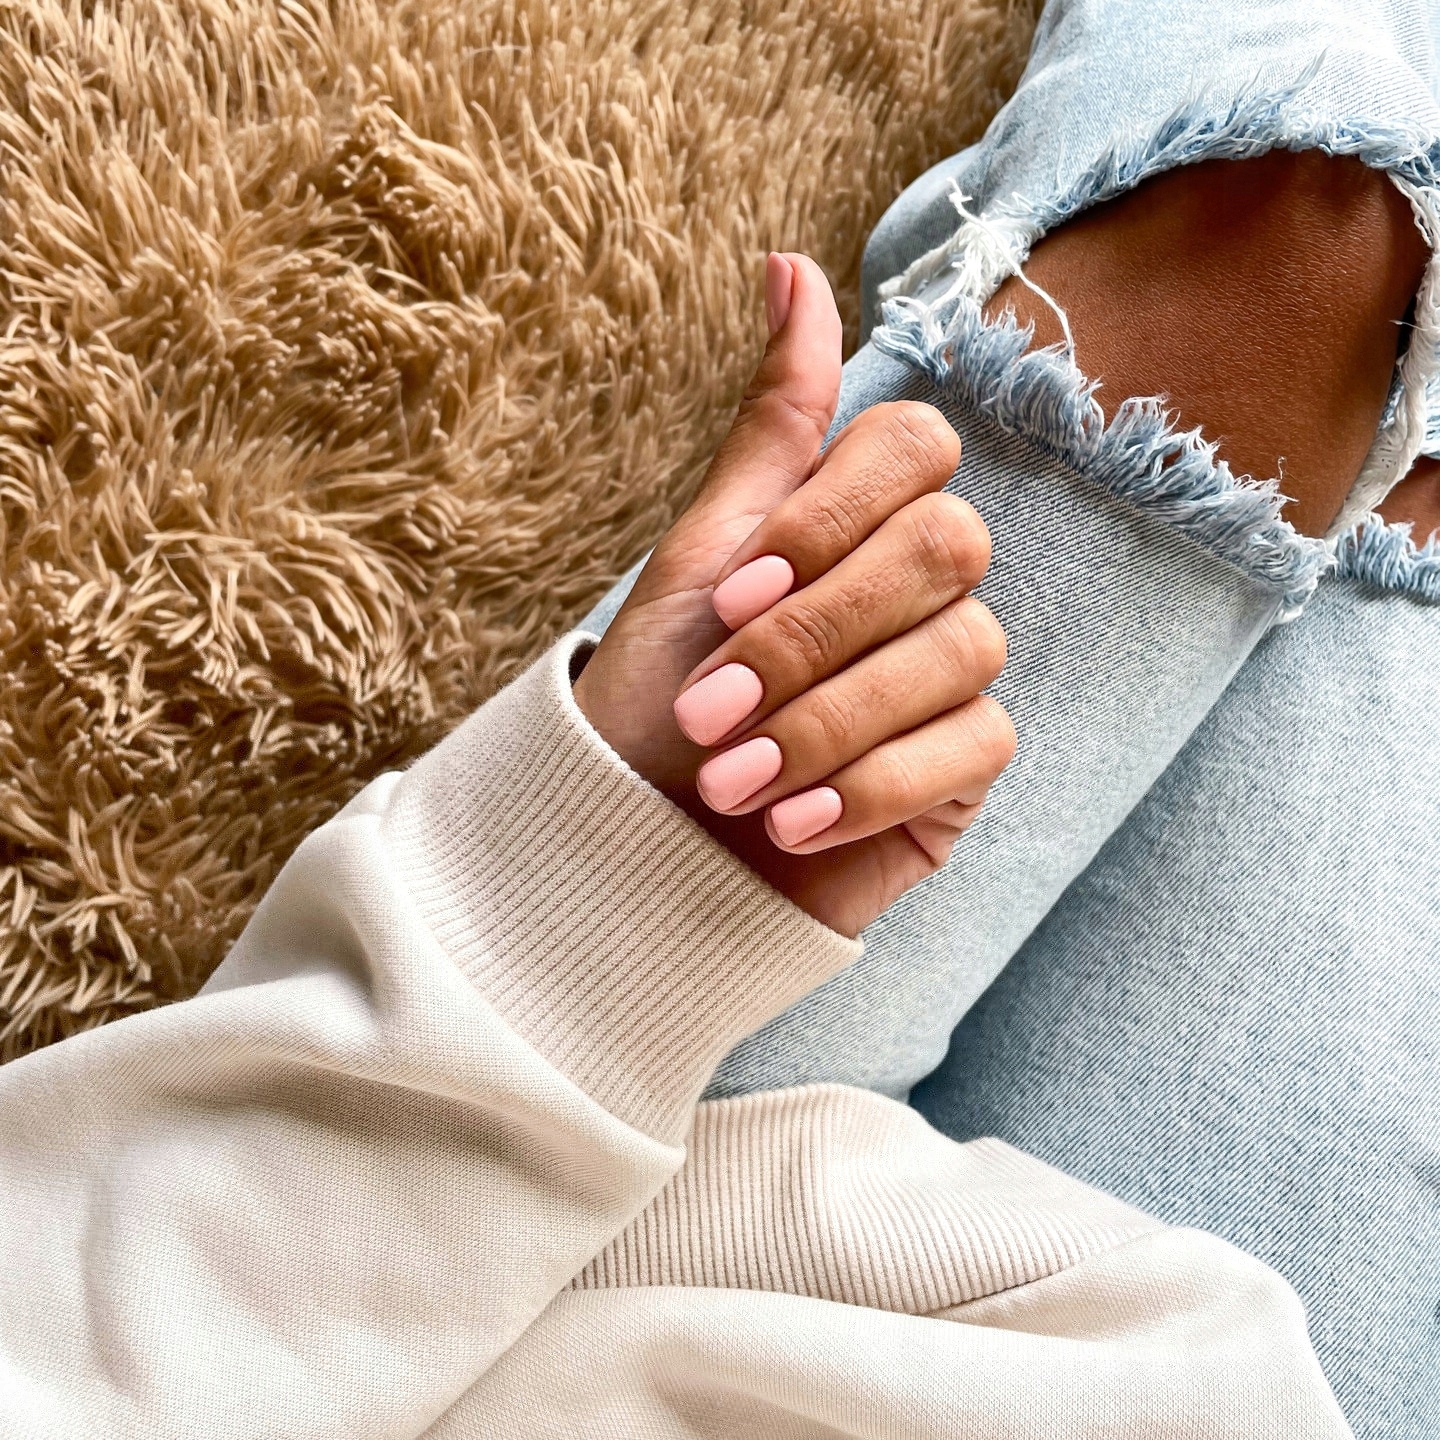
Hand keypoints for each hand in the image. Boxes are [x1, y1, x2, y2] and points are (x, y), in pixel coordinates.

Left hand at [573, 253, 1015, 936]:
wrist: (644, 851)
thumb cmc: (657, 701)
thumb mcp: (697, 556)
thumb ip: (771, 426)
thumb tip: (787, 263)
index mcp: (856, 522)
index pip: (917, 449)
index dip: (831, 519)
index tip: (729, 598)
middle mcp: (919, 588)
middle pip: (946, 547)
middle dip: (813, 635)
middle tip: (710, 709)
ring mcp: (951, 677)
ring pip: (962, 650)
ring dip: (825, 721)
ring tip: (729, 781)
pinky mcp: (964, 769)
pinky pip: (973, 746)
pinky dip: (868, 785)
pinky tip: (790, 822)